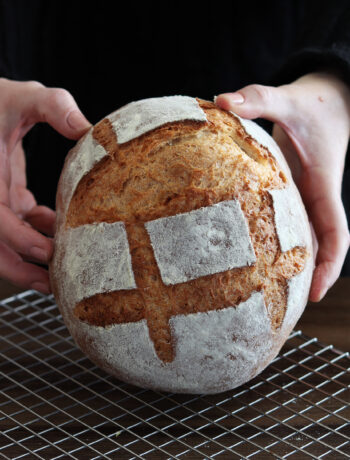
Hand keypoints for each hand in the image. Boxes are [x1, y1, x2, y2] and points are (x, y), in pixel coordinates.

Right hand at [0, 78, 90, 292]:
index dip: (19, 240)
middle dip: (21, 269)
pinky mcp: (4, 195)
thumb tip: (88, 129)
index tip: (47, 253)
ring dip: (30, 257)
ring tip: (59, 272)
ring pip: (5, 240)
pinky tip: (58, 229)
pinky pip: (18, 223)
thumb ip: (51, 106)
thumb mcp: (20, 96)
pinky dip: (37, 231)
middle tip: (54, 285)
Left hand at [215, 72, 349, 301]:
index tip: (314, 293)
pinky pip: (288, 221)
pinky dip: (277, 239)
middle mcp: (316, 197)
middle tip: (278, 308)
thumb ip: (260, 99)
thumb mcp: (290, 100)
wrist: (333, 97)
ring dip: (290, 263)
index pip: (336, 234)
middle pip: (317, 247)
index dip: (329, 264)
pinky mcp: (292, 190)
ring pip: (302, 238)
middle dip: (304, 276)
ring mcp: (304, 196)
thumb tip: (221, 101)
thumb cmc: (316, 103)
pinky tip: (250, 250)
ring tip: (260, 292)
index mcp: (323, 185)